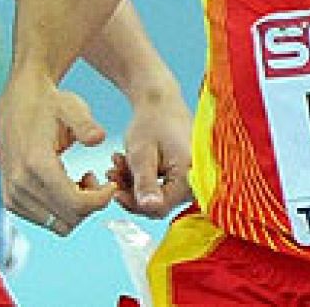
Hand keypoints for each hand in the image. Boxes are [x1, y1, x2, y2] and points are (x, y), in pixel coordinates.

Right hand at [0, 76, 117, 236]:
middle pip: (69, 218)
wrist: (17, 103)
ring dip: (76, 210)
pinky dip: (60, 210)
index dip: (101, 200)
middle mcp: (20, 183)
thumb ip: (86, 124)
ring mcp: (13, 194)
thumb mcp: (71, 107)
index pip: (76, 204)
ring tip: (80, 182)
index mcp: (36, 163)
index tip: (111, 184)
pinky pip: (44, 221)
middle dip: (90, 204)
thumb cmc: (48, 104)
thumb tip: (99, 138)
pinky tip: (65, 186)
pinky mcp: (10, 200)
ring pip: (57, 225)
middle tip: (95, 179)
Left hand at [109, 86, 192, 217]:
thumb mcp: (142, 154)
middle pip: (159, 202)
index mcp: (191, 176)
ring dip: (133, 182)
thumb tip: (150, 208)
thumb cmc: (152, 122)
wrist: (160, 100)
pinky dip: (142, 176)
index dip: (134, 203)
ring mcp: (192, 178)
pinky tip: (126, 162)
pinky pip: (162, 184)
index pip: (160, 207)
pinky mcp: (185, 174)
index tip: (114, 191)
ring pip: (157, 193)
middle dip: (132, 190)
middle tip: (112, 173)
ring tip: (116, 163)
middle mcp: (197, 181)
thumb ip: (146, 183)